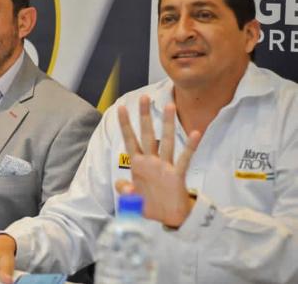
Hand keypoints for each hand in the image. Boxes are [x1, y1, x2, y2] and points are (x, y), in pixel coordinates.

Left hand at [116, 95, 200, 226]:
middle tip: (144, 97)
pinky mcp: (177, 176)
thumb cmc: (151, 205)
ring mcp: (164, 167)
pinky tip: (195, 133)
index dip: (125, 125)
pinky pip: (184, 159)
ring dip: (167, 124)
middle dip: (144, 116)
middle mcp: (151, 162)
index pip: (130, 140)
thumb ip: (126, 191)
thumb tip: (122, 185)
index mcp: (138, 165)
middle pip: (147, 134)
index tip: (120, 108)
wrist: (169, 218)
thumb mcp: (133, 199)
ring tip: (170, 106)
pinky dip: (189, 146)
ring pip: (166, 141)